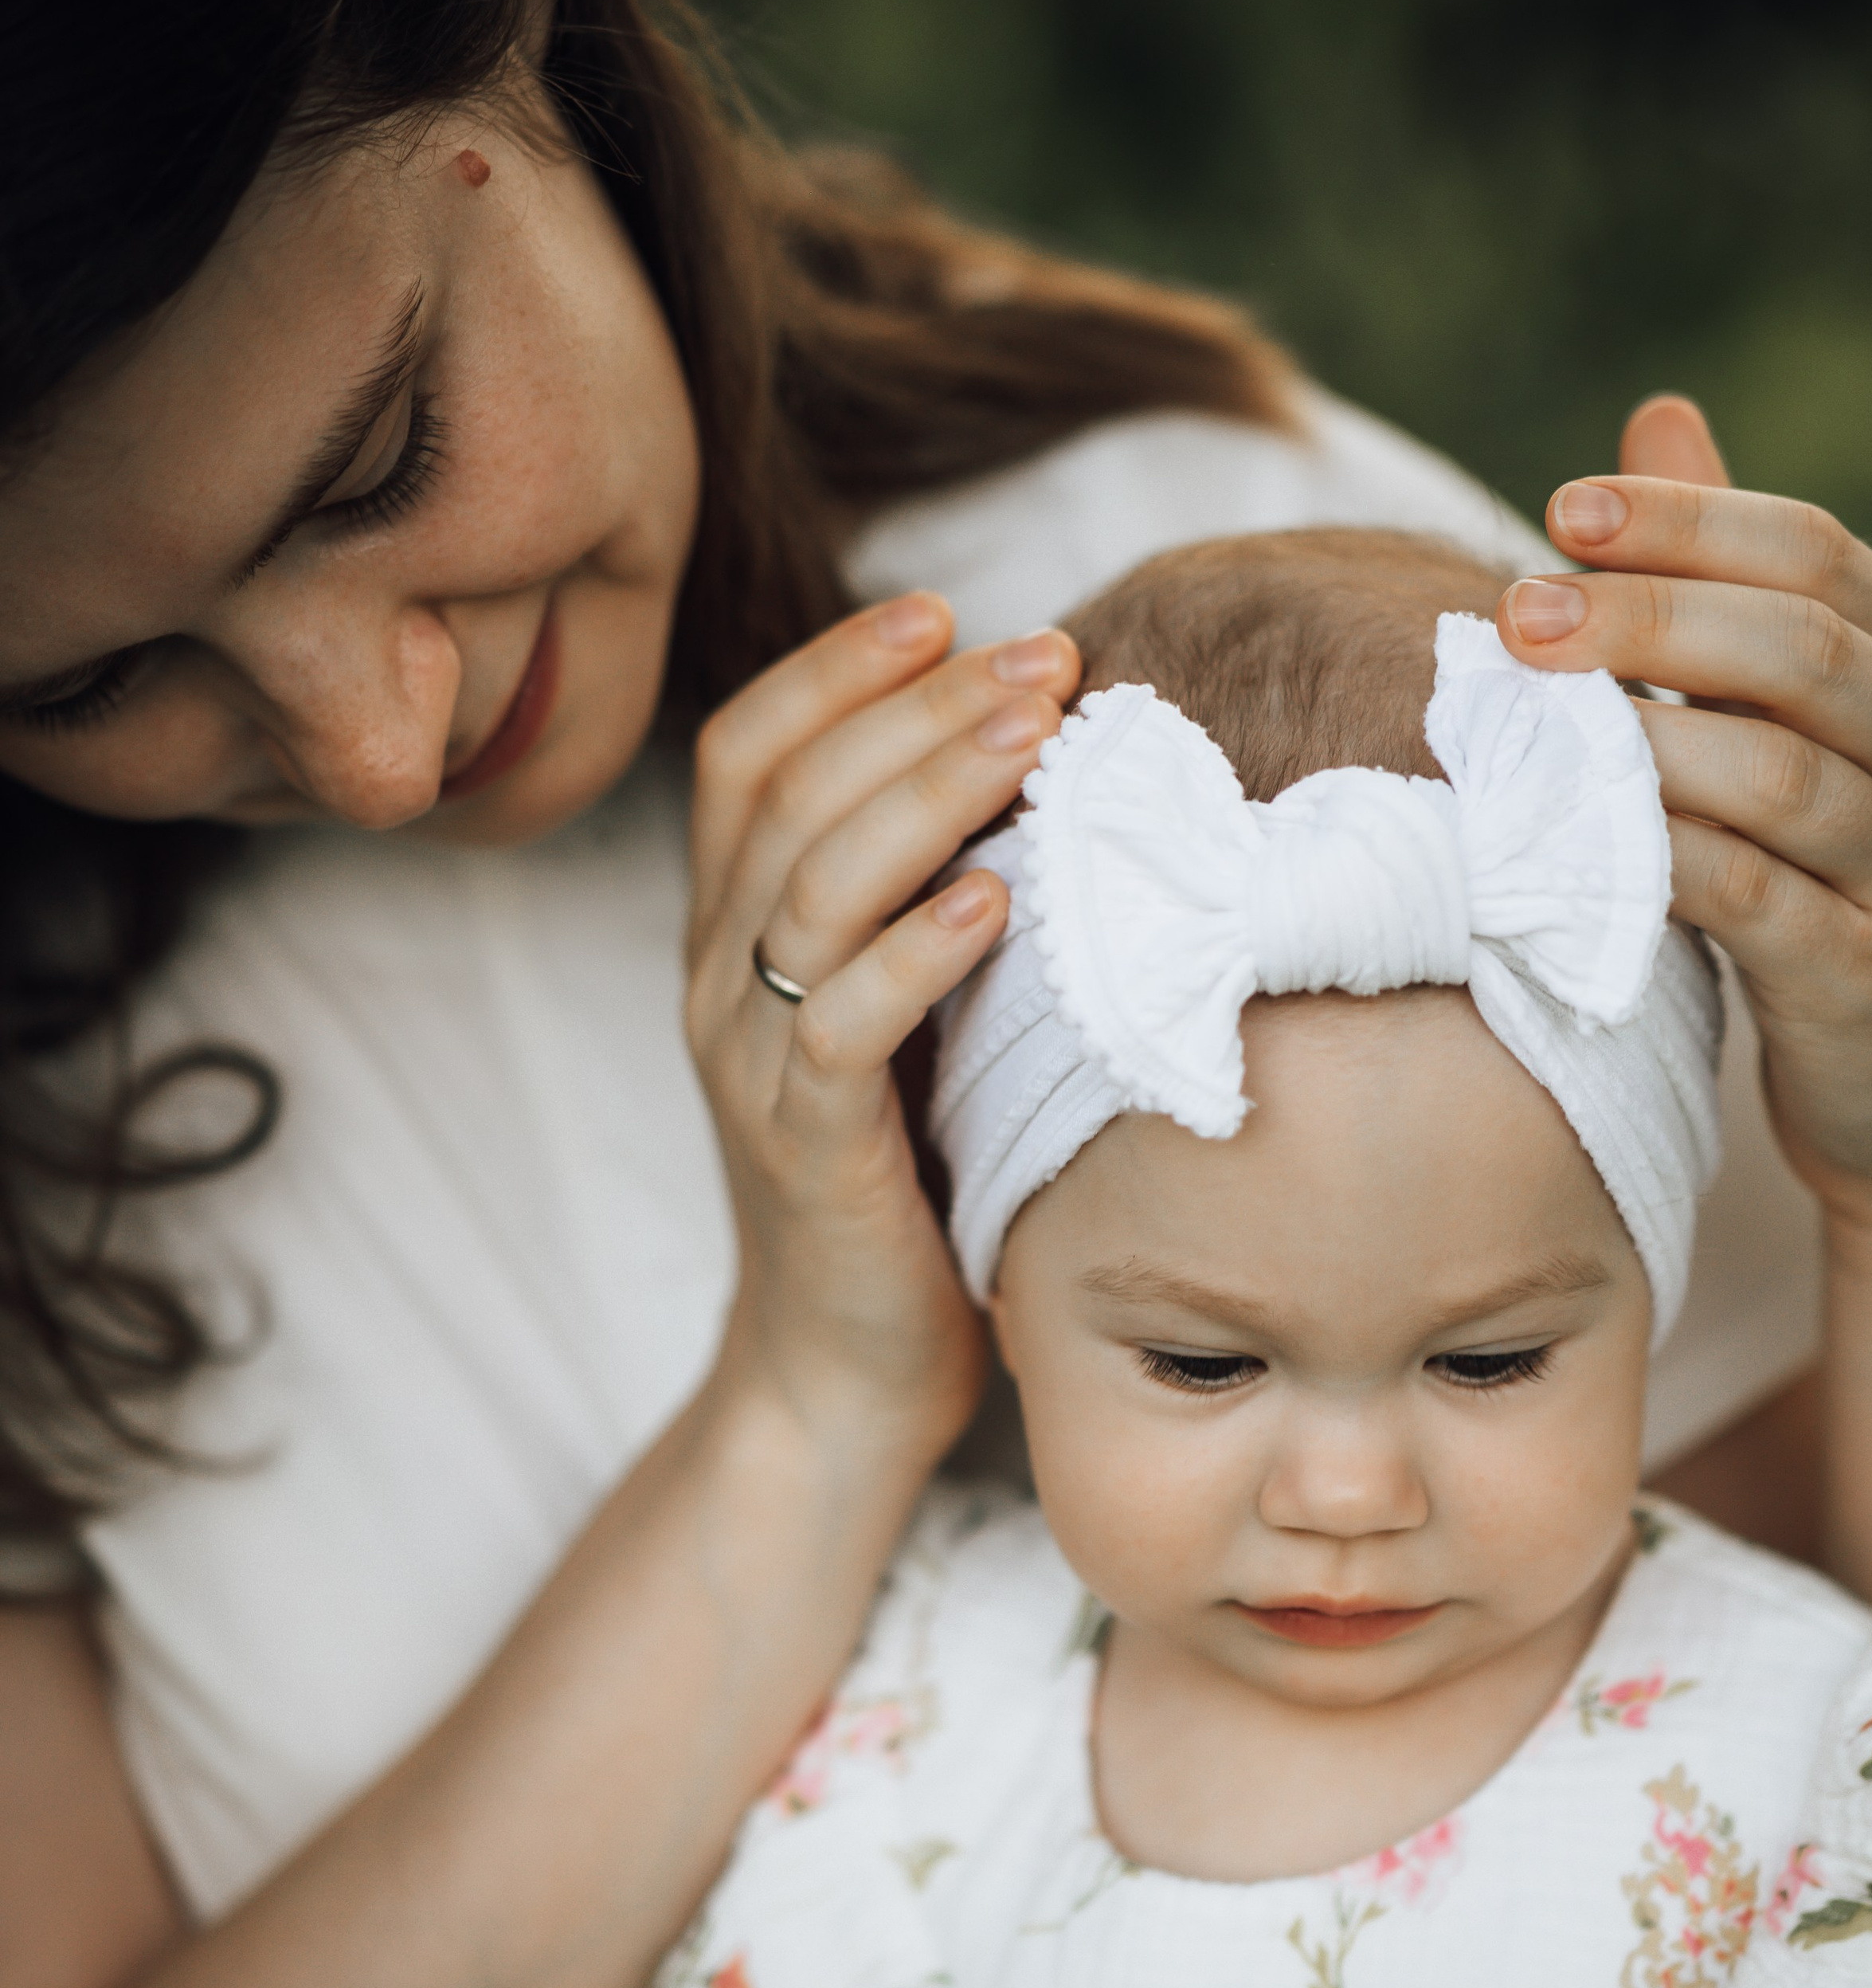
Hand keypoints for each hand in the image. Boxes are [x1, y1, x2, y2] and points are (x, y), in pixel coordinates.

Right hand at [688, 595, 1077, 1447]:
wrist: (840, 1374)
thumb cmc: (901, 1186)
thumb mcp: (902, 1022)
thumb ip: (923, 910)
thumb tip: (1036, 775)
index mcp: (733, 937)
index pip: (748, 757)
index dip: (835, 670)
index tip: (947, 613)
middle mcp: (718, 983)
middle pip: (787, 794)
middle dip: (911, 703)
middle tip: (1037, 653)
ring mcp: (749, 1065)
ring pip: (810, 887)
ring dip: (925, 792)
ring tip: (1028, 731)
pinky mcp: (802, 1151)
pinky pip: (841, 1027)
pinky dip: (916, 953)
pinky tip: (995, 900)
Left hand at [1499, 397, 1871, 1234]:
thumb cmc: (1821, 886)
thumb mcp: (1786, 730)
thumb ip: (1726, 590)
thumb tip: (1658, 420)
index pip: (1819, 555)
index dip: (1691, 522)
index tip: (1563, 508)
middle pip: (1802, 648)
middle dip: (1652, 614)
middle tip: (1520, 609)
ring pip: (1783, 774)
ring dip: (1644, 737)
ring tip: (1531, 720)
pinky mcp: (1866, 977)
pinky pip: (1754, 900)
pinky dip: (1656, 863)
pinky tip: (1565, 842)